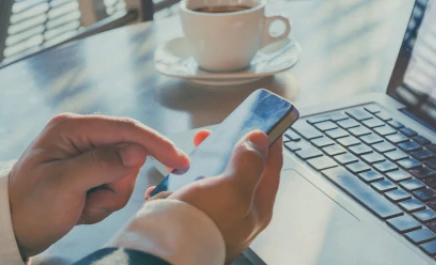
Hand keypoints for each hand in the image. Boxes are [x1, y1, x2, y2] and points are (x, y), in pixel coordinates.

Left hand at [8, 113, 189, 257]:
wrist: (9, 228)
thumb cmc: (28, 206)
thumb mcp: (63, 185)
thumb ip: (101, 165)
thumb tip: (136, 152)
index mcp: (72, 128)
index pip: (125, 129)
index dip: (155, 144)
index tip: (180, 161)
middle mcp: (82, 136)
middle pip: (128, 155)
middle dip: (116, 184)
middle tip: (91, 201)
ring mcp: (86, 155)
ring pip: (124, 174)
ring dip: (108, 198)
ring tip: (82, 207)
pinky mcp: (89, 172)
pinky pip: (115, 186)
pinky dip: (102, 203)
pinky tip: (81, 208)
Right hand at [146, 129, 282, 263]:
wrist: (164, 251)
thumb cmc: (202, 225)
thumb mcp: (233, 189)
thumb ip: (250, 163)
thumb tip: (259, 140)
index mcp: (256, 207)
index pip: (271, 167)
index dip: (269, 142)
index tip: (264, 121)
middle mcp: (238, 212)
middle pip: (240, 170)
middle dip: (228, 147)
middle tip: (215, 132)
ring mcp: (212, 215)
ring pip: (212, 179)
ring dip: (201, 161)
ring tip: (190, 152)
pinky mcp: (188, 217)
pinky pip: (186, 192)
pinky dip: (178, 180)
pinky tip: (171, 175)